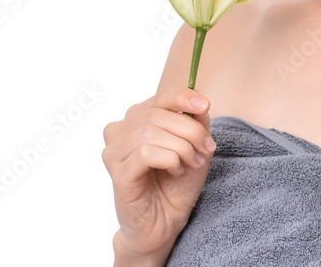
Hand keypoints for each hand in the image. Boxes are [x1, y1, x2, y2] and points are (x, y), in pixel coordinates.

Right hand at [102, 88, 216, 258]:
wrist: (165, 223)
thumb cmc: (176, 185)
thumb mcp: (194, 148)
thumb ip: (197, 123)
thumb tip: (200, 104)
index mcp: (136, 120)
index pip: (160, 98)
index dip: (183, 97)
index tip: (205, 105)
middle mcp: (119, 131)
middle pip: (158, 115)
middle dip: (189, 131)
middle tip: (204, 150)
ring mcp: (114, 153)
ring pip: (151, 133)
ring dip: (181, 148)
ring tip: (190, 163)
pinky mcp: (118, 174)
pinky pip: (146, 153)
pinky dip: (169, 159)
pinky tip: (175, 172)